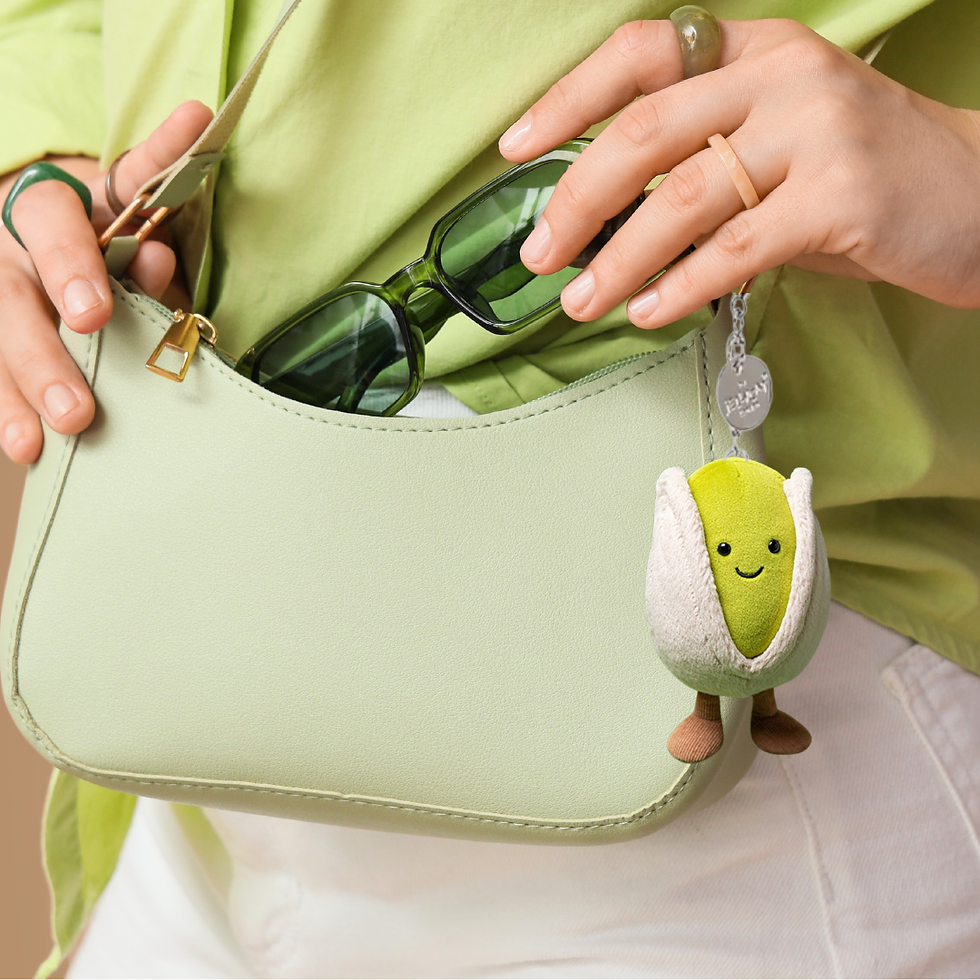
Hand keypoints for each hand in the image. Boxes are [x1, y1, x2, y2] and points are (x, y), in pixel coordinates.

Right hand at [0, 100, 212, 463]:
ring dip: (20, 396)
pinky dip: (8, 410)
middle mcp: (8, 249)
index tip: (94, 315)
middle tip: (76, 407)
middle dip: (43, 356)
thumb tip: (155, 262)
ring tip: (41, 441)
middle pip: (10, 298)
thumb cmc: (107, 224)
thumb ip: (145, 241)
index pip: (50, 219)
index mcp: (47, 207)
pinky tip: (25, 446)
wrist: (58, 222)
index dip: (69, 265)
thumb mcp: (130, 219)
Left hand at [498, 19, 979, 327]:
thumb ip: (702, 159)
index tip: (517, 147)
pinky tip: (648, 311)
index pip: (641, 54)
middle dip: (576, 199)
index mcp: (757, 50)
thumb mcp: (779, 142)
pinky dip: (680, 286)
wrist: (979, 197)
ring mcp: (817, 131)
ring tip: (583, 301)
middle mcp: (783, 77)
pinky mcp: (842, 196)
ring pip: (682, 197)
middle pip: (645, 131)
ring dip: (618, 260)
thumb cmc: (861, 179)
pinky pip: (735, 248)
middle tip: (540, 254)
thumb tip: (606, 216)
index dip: (568, 99)